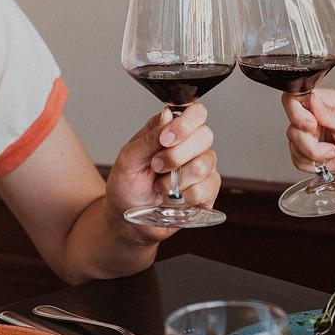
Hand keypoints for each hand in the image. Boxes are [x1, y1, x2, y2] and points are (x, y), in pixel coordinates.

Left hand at [106, 103, 220, 241]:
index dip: (185, 123)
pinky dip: (186, 195)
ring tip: (161, 187)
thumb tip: (168, 115)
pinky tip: (174, 198)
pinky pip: (207, 188)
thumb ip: (148, 137)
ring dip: (177, 178)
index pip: (195, 113)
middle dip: (177, 154)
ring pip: (205, 163)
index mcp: (172, 131)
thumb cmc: (126, 186)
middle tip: (156, 166)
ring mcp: (202, 168)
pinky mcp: (208, 191)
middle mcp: (191, 146)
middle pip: (204, 135)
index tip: (166, 139)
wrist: (128, 221)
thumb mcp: (127, 159)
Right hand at [282, 88, 334, 173]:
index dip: (296, 112)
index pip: (295, 98)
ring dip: (313, 154)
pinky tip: (326, 159)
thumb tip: (313, 100)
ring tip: (332, 152)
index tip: (312, 125)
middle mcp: (313, 116)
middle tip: (327, 145)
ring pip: (293, 143)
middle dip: (308, 140)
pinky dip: (312, 163)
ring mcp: (307, 134)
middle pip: (292, 123)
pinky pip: (296, 158)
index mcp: (324, 101)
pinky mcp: (305, 151)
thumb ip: (333, 114)